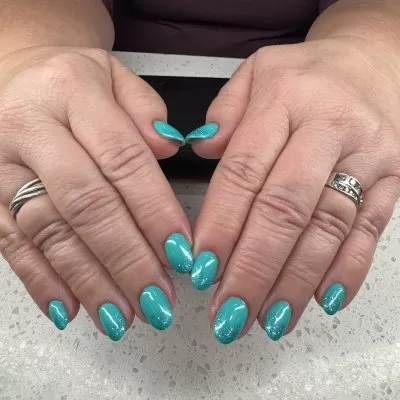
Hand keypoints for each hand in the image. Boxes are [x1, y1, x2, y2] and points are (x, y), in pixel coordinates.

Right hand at [0, 47, 192, 339]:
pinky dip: (42, 281)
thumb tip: (170, 146)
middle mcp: (30, 129)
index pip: (124, 159)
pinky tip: (72, 309)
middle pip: (87, 204)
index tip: (182, 253)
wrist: (17, 76)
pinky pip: (12, 244)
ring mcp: (0, 166)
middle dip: (127, 259)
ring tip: (123, 317)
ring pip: (49, 232)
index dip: (155, 211)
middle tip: (158, 301)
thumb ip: (146, 109)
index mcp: (72, 92)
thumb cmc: (75, 82)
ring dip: (89, 281)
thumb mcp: (115, 76)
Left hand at [187, 39, 399, 342]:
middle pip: (286, 210)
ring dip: (294, 283)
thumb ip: (225, 112)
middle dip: (254, 269)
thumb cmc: (308, 75)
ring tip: (267, 320)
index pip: (244, 172)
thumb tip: (202, 151)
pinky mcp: (392, 180)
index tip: (201, 267)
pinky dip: (345, 271)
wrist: (375, 62)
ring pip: (327, 230)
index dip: (221, 224)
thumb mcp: (257, 73)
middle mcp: (329, 128)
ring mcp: (367, 158)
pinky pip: (370, 231)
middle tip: (229, 313)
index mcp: (285, 100)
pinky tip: (318, 301)